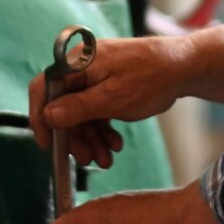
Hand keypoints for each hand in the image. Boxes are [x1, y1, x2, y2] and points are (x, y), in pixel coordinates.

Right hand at [28, 35, 189, 169]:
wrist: (183, 67)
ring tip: (105, 158)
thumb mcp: (113, 98)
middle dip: (75, 136)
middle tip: (86, 159)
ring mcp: (94, 78)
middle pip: (63, 107)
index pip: (44, 89)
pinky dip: (102, 130)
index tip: (48, 144)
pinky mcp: (107, 86)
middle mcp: (81, 68)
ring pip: (81, 114)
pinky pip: (96, 111)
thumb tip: (48, 116)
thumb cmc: (150, 76)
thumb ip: (78, 107)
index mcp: (76, 64)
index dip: (40, 118)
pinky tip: (114, 145)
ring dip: (91, 139)